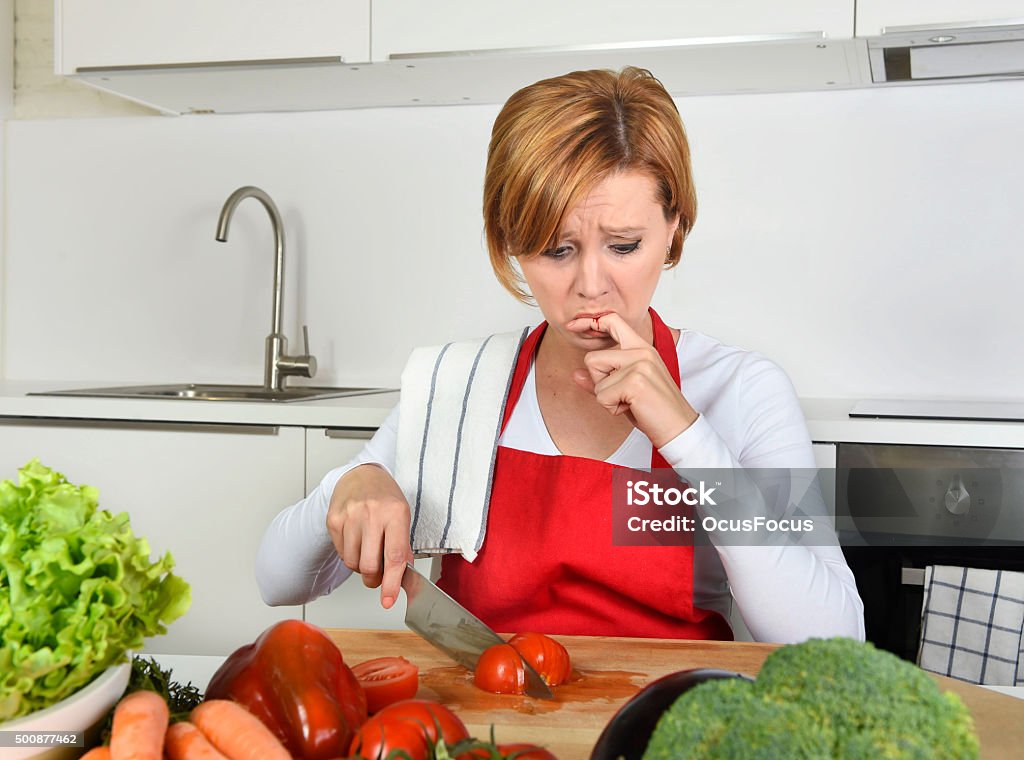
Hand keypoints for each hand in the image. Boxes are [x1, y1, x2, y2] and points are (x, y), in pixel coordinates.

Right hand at [326, 463, 413, 608]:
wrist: (361, 475)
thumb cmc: (385, 498)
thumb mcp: (403, 517)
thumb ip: (403, 547)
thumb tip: (400, 579)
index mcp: (395, 513)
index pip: (394, 556)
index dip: (391, 583)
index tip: (388, 600)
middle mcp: (372, 513)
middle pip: (369, 566)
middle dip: (374, 579)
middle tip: (378, 577)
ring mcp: (350, 516)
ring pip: (353, 563)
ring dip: (361, 568)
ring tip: (368, 552)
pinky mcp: (333, 520)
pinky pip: (342, 554)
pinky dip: (350, 555)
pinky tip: (357, 541)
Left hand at [566, 312, 698, 447]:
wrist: (678, 428)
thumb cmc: (654, 409)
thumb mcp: (625, 391)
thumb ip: (601, 380)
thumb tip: (576, 374)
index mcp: (642, 348)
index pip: (612, 321)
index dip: (589, 322)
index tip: (572, 326)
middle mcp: (641, 351)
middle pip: (592, 359)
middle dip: (599, 382)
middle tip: (622, 394)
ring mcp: (639, 364)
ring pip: (595, 379)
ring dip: (606, 397)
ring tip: (629, 401)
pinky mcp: (635, 381)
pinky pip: (602, 396)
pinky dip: (611, 408)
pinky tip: (632, 407)